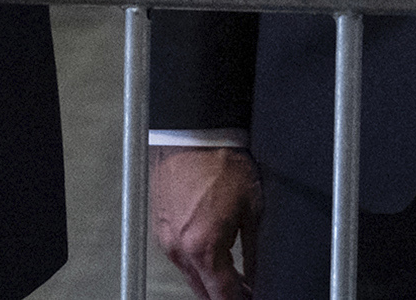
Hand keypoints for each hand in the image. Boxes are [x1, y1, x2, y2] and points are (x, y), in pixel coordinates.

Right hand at [153, 146, 262, 299]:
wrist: (194, 133)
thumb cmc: (221, 161)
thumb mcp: (252, 210)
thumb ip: (254, 252)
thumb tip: (255, 275)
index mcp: (203, 248)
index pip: (223, 295)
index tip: (251, 297)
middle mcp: (179, 248)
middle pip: (202, 291)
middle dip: (223, 294)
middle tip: (243, 289)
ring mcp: (166, 238)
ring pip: (189, 274)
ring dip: (208, 276)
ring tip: (230, 268)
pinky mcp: (160, 225)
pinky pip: (178, 254)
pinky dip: (195, 258)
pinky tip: (210, 246)